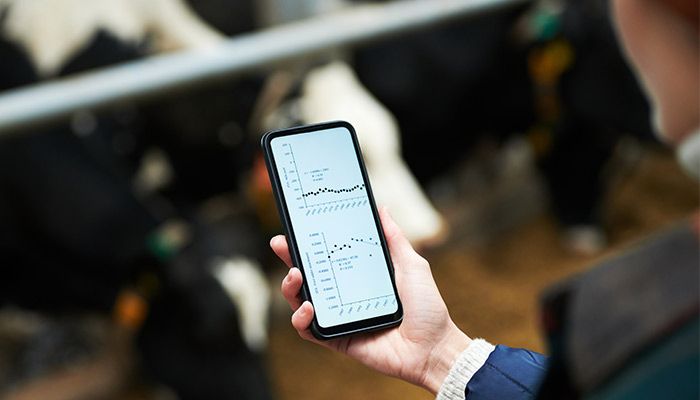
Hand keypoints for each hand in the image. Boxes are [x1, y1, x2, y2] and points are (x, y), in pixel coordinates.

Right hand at [270, 207, 470, 393]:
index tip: (296, 226)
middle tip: (280, 243)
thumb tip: (382, 209)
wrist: (433, 347)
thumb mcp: (412, 265)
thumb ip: (394, 239)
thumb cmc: (427, 307)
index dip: (309, 242)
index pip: (328, 255)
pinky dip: (301, 318)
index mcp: (359, 276)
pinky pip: (309, 330)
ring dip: (290, 287)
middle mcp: (344, 295)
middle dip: (289, 258)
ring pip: (301, 301)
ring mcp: (339, 317)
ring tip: (295, 275)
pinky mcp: (337, 339)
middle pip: (309, 275)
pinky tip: (308, 306)